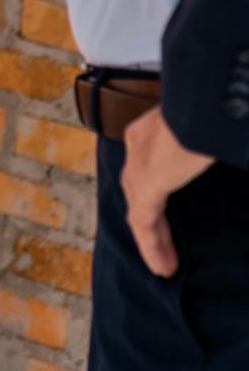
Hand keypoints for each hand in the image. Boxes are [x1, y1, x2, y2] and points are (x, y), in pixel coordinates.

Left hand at [120, 106, 212, 276]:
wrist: (200, 102)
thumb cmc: (211, 110)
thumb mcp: (207, 132)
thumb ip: (208, 148)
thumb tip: (232, 151)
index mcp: (153, 129)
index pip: (148, 163)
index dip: (157, 188)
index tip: (168, 208)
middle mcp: (139, 145)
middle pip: (140, 190)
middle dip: (151, 220)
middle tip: (164, 245)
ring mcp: (138, 166)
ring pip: (140, 211)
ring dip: (153, 240)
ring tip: (166, 266)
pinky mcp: (145, 186)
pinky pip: (144, 223)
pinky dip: (153, 246)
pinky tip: (163, 268)